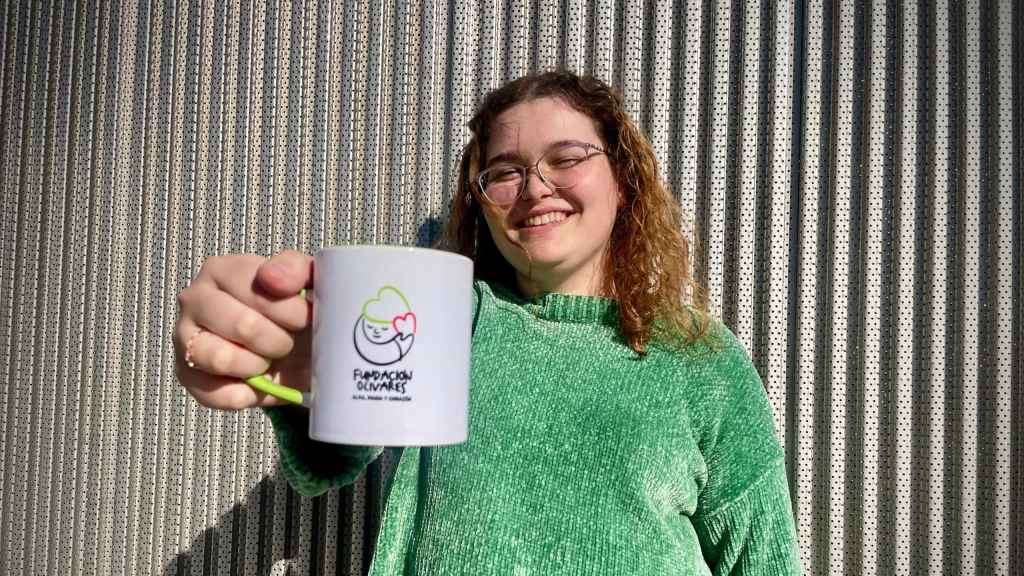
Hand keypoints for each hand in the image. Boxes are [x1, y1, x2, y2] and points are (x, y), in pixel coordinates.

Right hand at [175, 251, 312, 409]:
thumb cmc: (295, 310)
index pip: (259, 292)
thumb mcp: (307, 280)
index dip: (292, 312)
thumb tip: (271, 278)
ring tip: (268, 360)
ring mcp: (184, 336)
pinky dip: (245, 394)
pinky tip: (257, 382)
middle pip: (243, 326)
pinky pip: (212, 393)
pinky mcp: (185, 373)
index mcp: (224, 270)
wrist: (293, 350)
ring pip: (221, 359)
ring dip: (258, 366)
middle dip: (278, 342)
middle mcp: (195, 298)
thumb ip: (294, 269)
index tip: (305, 319)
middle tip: (287, 343)